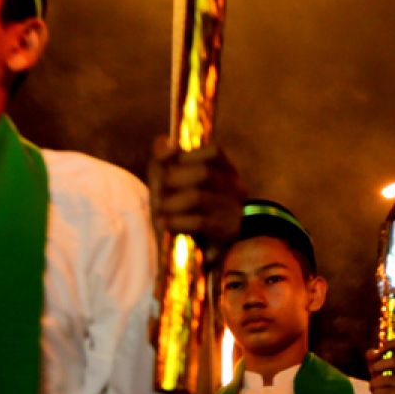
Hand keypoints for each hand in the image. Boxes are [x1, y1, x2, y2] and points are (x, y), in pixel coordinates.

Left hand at [147, 135, 244, 255]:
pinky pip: (199, 221)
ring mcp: (234, 211)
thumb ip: (164, 160)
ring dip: (171, 203)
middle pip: (203, 173)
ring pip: (198, 196)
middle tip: (158, 194)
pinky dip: (176, 221)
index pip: (215, 151)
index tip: (168, 164)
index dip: (188, 154)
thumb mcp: (170, 182)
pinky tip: (165, 224)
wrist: (193, 253)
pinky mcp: (227, 233)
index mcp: (226, 171)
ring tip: (160, 211)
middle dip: (173, 181)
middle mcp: (236, 188)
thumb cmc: (181, 211)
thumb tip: (163, 140)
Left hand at [366, 340, 394, 393]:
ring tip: (372, 389)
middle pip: (393, 362)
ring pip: (386, 379)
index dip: (391, 344)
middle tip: (372, 373)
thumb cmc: (390, 385)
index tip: (380, 349)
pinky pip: (386, 392)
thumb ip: (374, 359)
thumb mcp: (381, 370)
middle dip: (377, 367)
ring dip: (373, 384)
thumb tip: (370, 353)